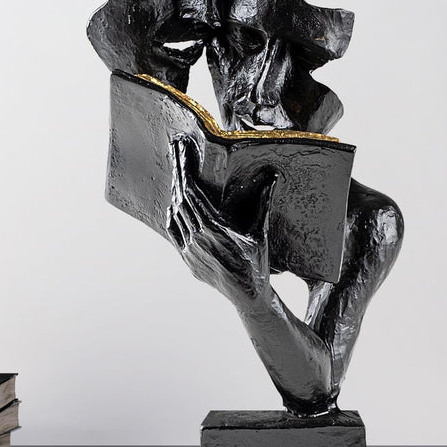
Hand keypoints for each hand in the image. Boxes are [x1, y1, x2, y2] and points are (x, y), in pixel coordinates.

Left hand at [166, 137, 276, 308]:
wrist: (248, 296)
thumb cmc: (259, 264)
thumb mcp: (262, 232)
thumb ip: (264, 202)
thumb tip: (272, 175)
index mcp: (214, 230)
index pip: (192, 192)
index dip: (184, 168)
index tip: (181, 149)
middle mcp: (198, 240)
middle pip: (180, 198)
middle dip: (178, 172)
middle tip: (176, 150)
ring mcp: (190, 252)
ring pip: (175, 214)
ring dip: (175, 191)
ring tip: (179, 172)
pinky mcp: (187, 260)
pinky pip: (174, 232)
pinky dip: (174, 214)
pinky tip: (177, 203)